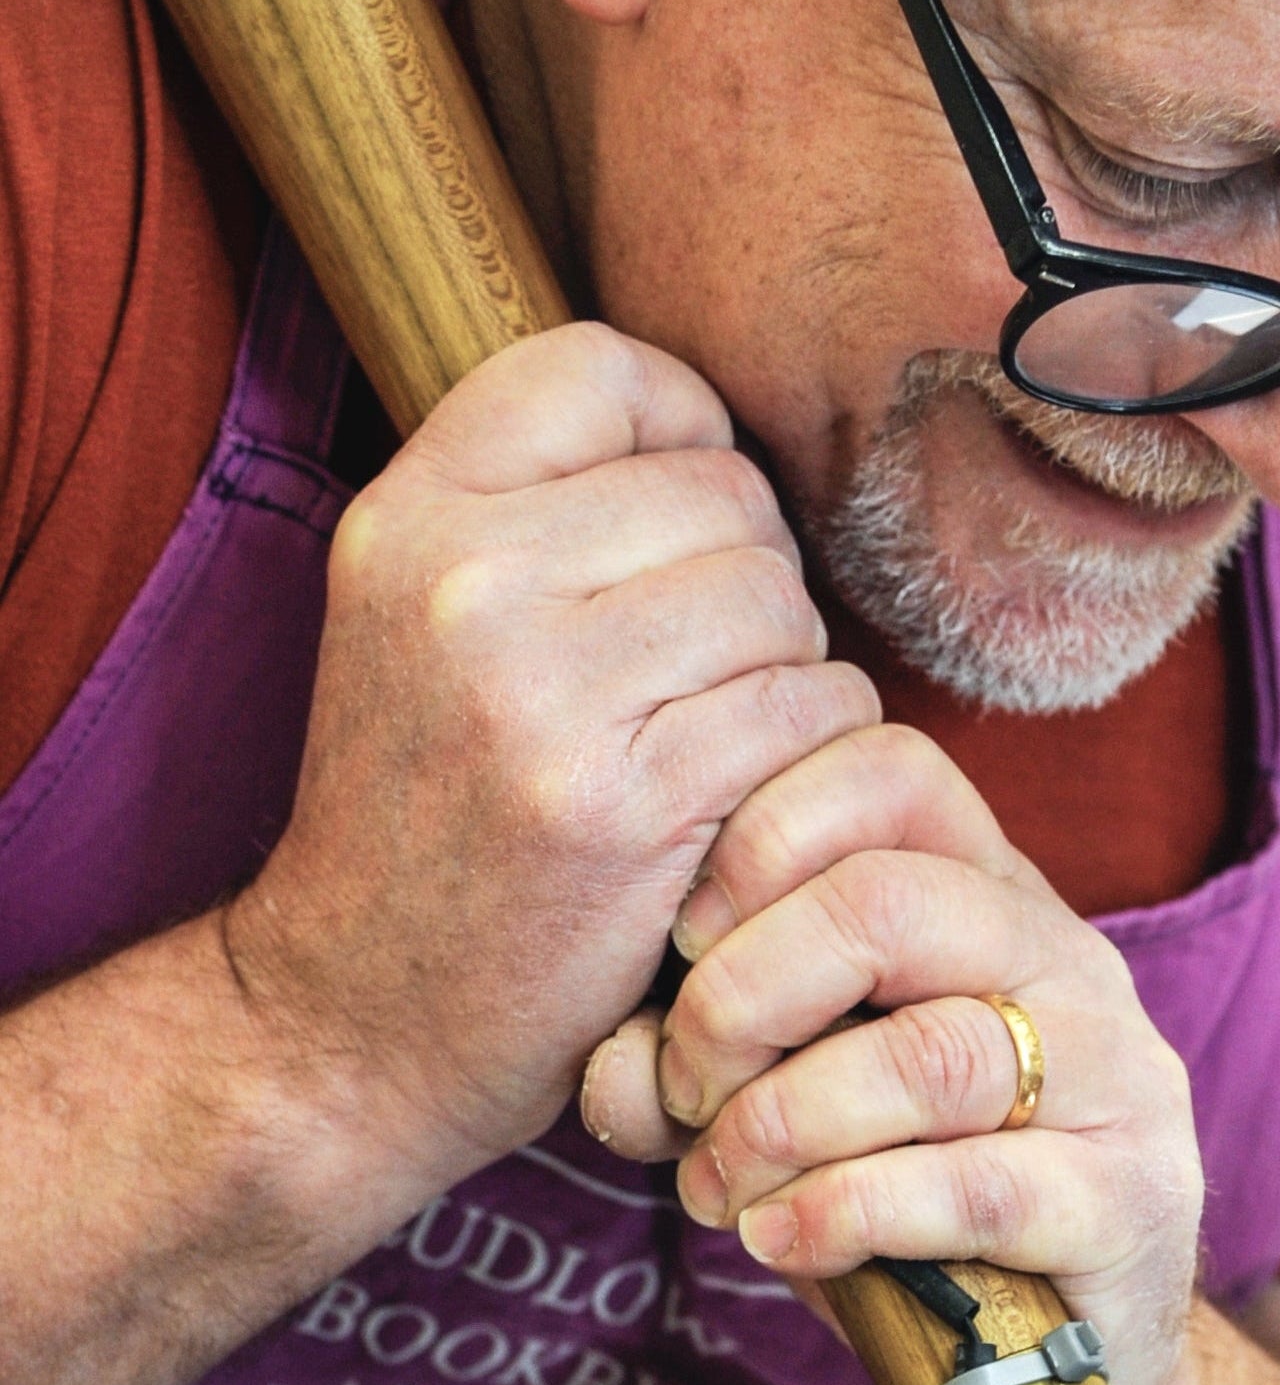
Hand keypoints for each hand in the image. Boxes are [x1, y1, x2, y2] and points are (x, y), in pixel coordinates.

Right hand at [222, 326, 878, 1185]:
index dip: (686, 429)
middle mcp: (467, 581)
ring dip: (792, 671)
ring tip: (724, 740)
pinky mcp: (631, 803)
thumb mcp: (419, 627)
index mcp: (410, 516)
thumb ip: (537, 517)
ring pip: (780, 602)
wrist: (360, 1015)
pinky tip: (754, 799)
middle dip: (752, 579)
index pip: (606, 368)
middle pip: (723, 493)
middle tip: (709, 676)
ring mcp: (548, 694)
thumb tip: (714, 435)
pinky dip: (814, 753)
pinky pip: (809, 712)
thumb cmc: (427, 821)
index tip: (690, 524)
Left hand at [578, 726, 1205, 1384]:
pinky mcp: (1128, 1195)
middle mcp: (1063, 959)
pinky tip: (782, 1239)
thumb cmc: (912, 1202)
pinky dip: (847, 1212)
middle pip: (888, 901)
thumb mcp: (792, 1103)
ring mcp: (1113, 1075)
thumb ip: (697, 1067)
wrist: (1065, 1350)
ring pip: (927, 1054)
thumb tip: (622, 1076)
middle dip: (743, 996)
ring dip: (783, 1123)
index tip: (681, 942)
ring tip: (721, 1188)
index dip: (758, 835)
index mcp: (986, 895)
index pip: (886, 771)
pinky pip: (974, 1186)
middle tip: (687, 1086)